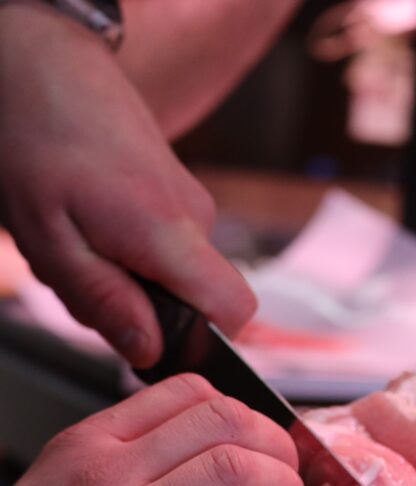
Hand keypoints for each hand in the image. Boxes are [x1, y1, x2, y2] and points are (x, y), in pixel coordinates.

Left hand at [0, 4, 254, 366]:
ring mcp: (190, 202)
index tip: (157, 339)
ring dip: (124, 276)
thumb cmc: (36, 137)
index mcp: (168, 232)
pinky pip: (163, 247)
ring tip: (76, 239)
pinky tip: (87, 222)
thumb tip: (149, 351)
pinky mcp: (177, 193)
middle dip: (141, 308)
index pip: (235, 310)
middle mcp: (195, 217)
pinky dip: (123, 249)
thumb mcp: (50, 239)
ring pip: (172, 275)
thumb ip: (103, 300)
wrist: (41, 61)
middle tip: (82, 276)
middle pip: (195, 300)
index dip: (206, 341)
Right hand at [0, 375, 319, 485]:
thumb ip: (119, 470)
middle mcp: (109, 475)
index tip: (262, 448)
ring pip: (238, 474)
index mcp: (88, 445)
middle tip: (289, 484)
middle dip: (279, 451)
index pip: (191, 394)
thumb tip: (195, 468)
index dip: (247, 416)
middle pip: (227, 425)